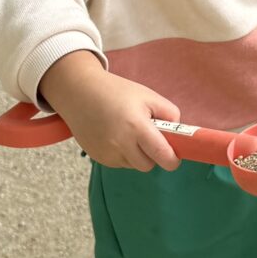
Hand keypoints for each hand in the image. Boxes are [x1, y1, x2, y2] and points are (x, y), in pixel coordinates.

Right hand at [38, 52, 181, 171]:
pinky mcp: (97, 157)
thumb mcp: (148, 96)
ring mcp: (107, 153)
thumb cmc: (115, 91)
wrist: (78, 92)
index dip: (173, 160)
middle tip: (151, 139)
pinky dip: (123, 154)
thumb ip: (169, 114)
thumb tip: (178, 134)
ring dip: (137, 155)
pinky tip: (115, 135)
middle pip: (148, 165)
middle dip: (154, 156)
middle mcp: (120, 144)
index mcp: (136, 127)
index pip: (162, 156)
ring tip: (129, 132)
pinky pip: (119, 163)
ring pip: (133, 165)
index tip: (176, 156)